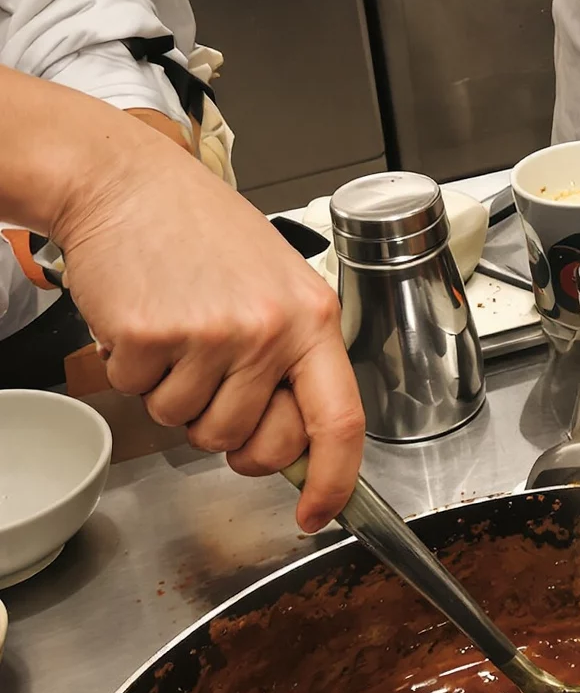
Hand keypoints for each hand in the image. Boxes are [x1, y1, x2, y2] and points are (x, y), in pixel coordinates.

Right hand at [54, 112, 363, 530]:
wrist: (125, 181)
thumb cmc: (204, 232)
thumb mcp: (280, 286)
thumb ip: (295, 361)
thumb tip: (303, 446)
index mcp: (313, 319)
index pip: (341, 421)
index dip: (333, 481)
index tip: (319, 511)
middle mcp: (268, 329)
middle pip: (253, 443)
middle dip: (230, 438)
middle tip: (214, 389)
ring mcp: (209, 334)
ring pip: (190, 424)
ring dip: (175, 395)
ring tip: (179, 334)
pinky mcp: (150, 336)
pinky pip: (140, 393)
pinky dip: (133, 369)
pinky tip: (145, 322)